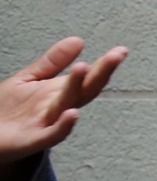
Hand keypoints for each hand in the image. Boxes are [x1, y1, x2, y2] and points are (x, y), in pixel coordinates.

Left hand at [0, 37, 128, 165]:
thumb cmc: (8, 109)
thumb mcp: (30, 79)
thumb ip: (54, 62)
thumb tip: (79, 40)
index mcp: (60, 92)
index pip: (88, 78)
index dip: (105, 65)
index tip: (122, 50)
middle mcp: (59, 108)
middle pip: (85, 90)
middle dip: (101, 73)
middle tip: (116, 56)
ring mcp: (47, 124)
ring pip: (67, 105)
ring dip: (77, 88)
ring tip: (85, 67)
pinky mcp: (32, 139)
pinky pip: (52, 134)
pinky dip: (64, 126)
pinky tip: (73, 112)